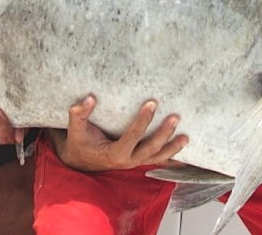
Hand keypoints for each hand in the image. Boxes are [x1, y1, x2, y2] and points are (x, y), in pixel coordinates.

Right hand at [50, 96, 187, 171]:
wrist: (81, 161)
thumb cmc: (80, 142)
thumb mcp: (76, 129)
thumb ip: (79, 113)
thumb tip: (90, 98)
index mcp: (114, 153)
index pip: (132, 137)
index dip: (143, 121)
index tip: (152, 103)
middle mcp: (127, 160)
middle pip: (150, 149)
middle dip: (164, 134)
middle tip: (175, 117)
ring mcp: (134, 162)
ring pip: (157, 157)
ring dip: (172, 148)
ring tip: (186, 137)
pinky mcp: (138, 160)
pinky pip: (157, 161)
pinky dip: (171, 159)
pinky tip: (185, 156)